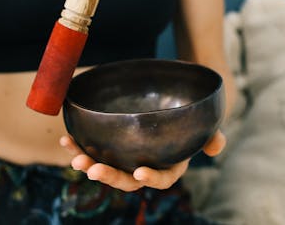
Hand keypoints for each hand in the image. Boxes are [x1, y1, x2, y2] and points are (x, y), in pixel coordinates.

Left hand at [59, 131, 226, 191]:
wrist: (173, 105)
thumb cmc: (189, 119)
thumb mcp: (204, 127)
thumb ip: (211, 136)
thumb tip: (218, 146)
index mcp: (169, 166)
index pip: (162, 178)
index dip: (151, 178)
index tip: (140, 171)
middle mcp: (146, 166)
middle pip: (127, 179)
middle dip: (109, 176)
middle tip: (93, 170)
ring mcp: (126, 159)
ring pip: (107, 168)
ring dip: (89, 165)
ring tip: (75, 158)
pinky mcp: (112, 148)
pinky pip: (94, 150)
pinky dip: (79, 146)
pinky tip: (66, 139)